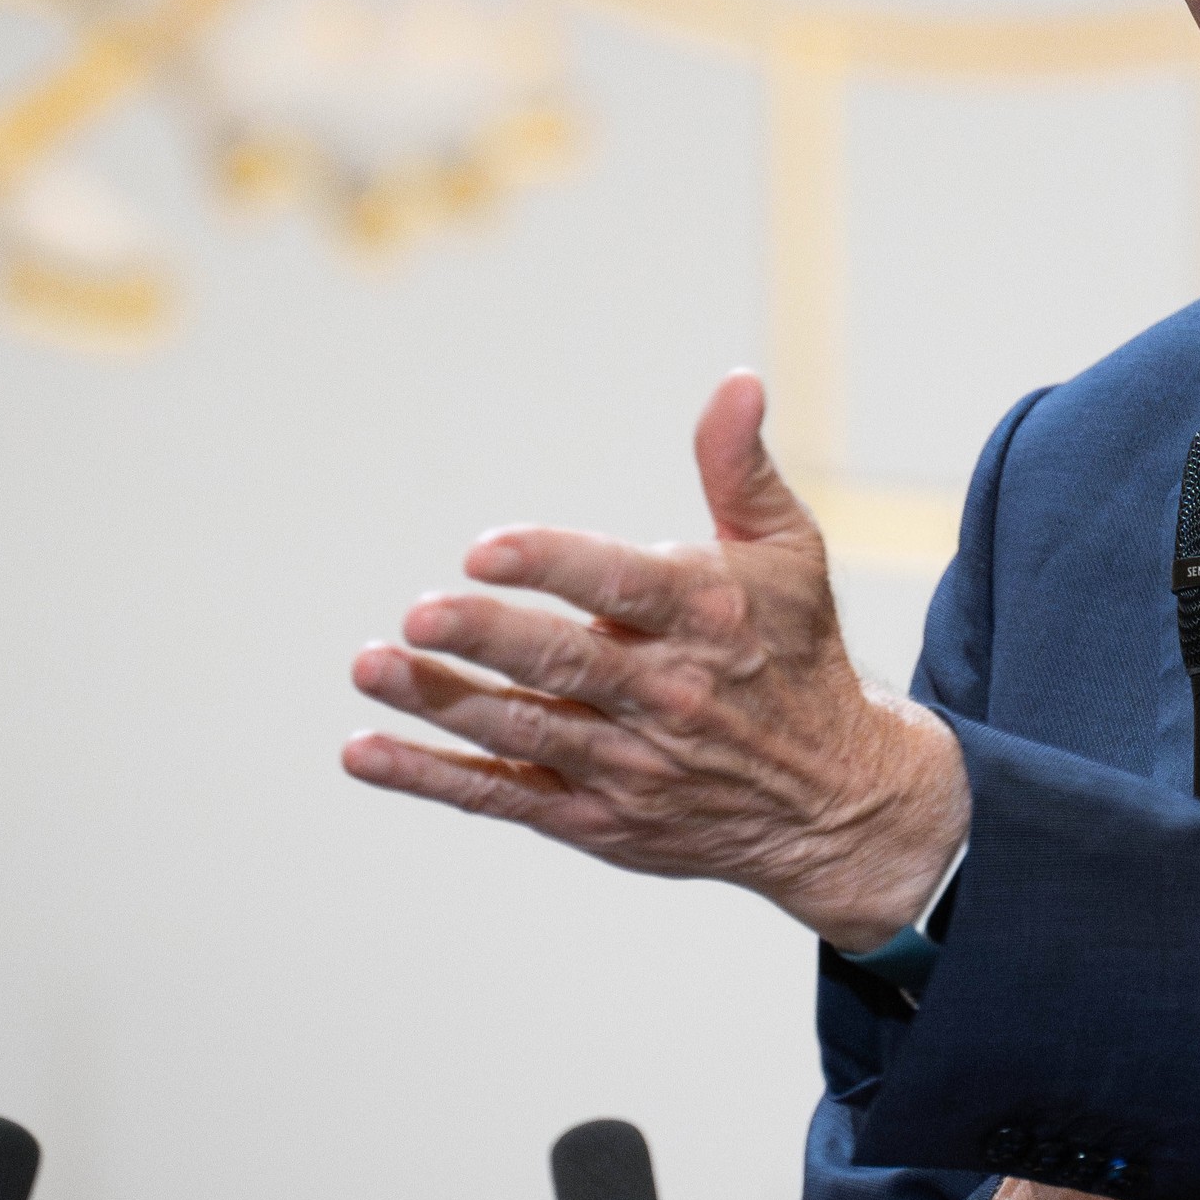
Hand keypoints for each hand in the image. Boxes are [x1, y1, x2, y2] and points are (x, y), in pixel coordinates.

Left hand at [341, 369, 967, 950]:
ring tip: (370, 666)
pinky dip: (432, 777)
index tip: (484, 551)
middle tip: (419, 613)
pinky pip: (503, 798)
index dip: (551, 565)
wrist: (835, 800)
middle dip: (488, 639)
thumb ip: (740, 468)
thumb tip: (738, 380)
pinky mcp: (599, 819)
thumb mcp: (789, 552)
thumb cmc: (797, 653)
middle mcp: (669, 695)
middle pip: (564, 664)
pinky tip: (364, 751)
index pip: (623, 586)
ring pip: (522, 730)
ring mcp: (629, 764)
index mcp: (709, 619)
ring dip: (439, 700)